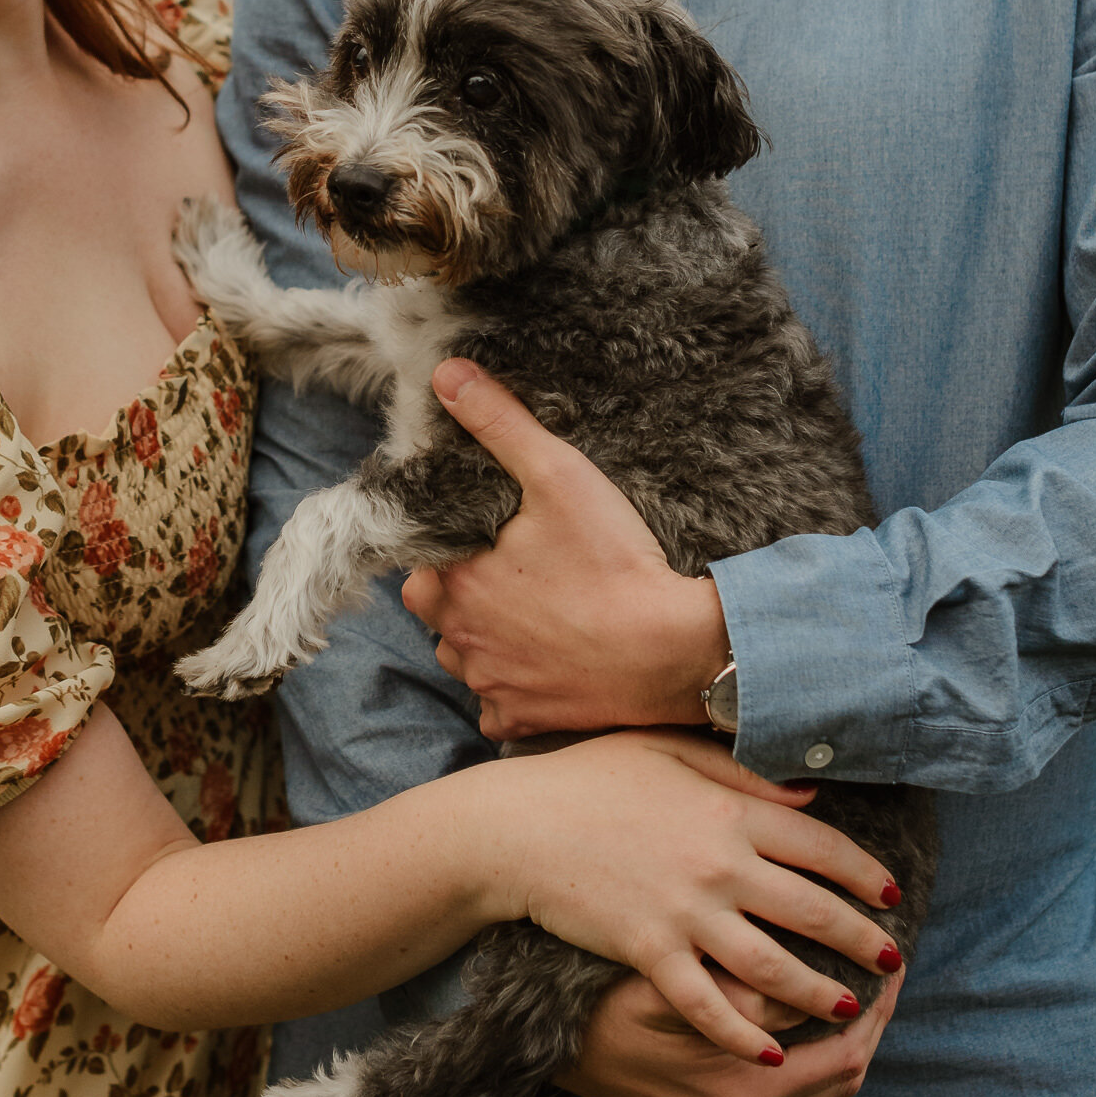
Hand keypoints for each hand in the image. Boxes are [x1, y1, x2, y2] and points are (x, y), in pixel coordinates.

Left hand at [401, 360, 727, 737]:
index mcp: (451, 582)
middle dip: (463, 590)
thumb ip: (499, 424)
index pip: (424, 556)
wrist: (672, 652)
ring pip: (464, 655)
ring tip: (537, 612)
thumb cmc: (614, 563)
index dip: (454, 543)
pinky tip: (550, 661)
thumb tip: (446, 374)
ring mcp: (489, 685)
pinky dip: (515, 686)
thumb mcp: (558, 475)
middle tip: (519, 570)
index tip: (496, 536)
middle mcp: (457, 640)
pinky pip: (499, 703)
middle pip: (437, 607)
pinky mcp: (522, 721)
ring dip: (485, 638)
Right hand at [506, 729, 903, 1064]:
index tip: (892, 896)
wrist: (517, 826)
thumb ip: (742, 775)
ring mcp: (685, 913)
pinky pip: (708, 1005)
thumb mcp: (668, 753)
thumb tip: (809, 797)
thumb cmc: (588, 779)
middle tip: (891, 963)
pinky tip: (767, 1052)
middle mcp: (720, 865)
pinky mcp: (650, 952)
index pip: (822, 847)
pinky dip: (742, 1033)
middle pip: (813, 912)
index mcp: (730, 812)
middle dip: (860, 942)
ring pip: (775, 968)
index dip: (865, 874)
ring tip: (848, 1008)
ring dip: (819, 994)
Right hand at [562, 963, 902, 1096]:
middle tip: (880, 972)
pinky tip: (805, 1024)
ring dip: (841, 1047)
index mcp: (741, 1094)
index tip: (888, 962)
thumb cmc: (609, 994)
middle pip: (840, 1082)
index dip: (875, 1008)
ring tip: (851, 993)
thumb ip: (754, 992)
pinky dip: (809, 1066)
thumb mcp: (681, 984)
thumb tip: (822, 987)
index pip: (844, 1054)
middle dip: (867, 1025)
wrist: (546, 1042)